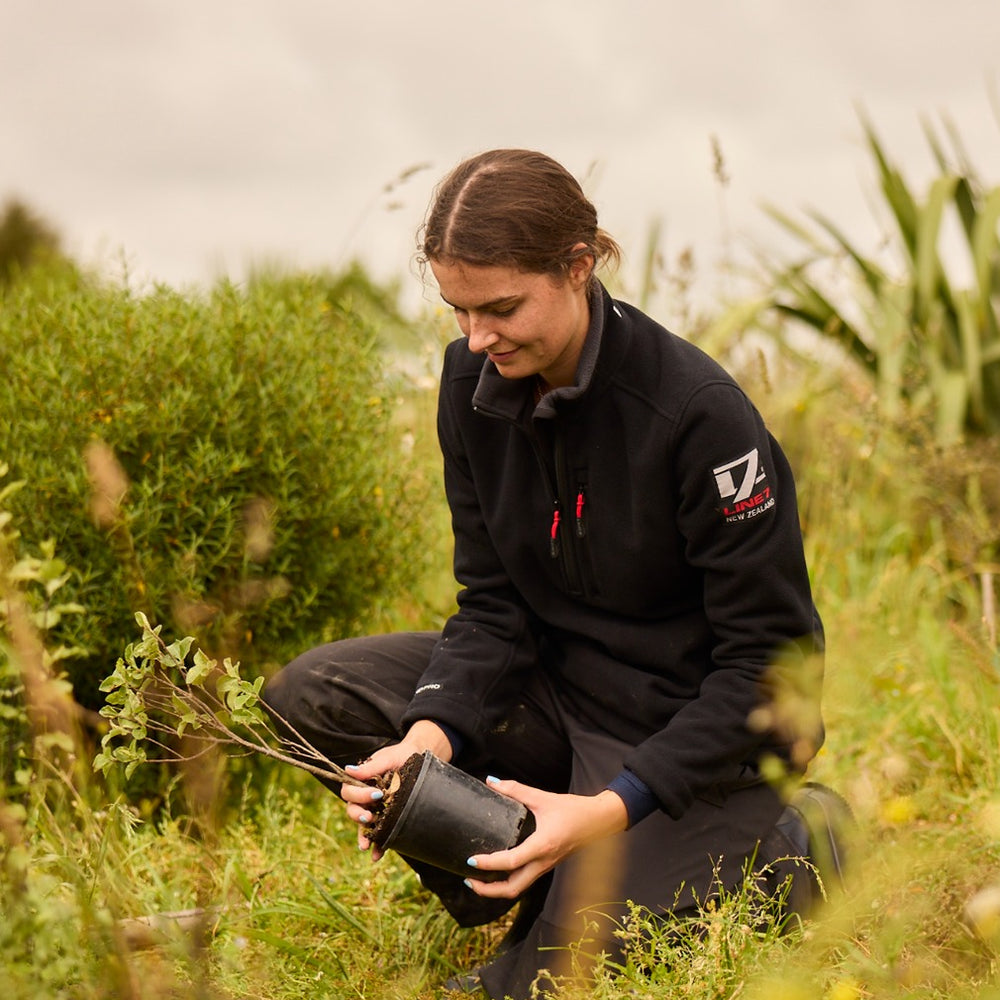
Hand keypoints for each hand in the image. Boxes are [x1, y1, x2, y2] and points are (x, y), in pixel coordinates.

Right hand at [340, 720, 453, 859]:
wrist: (421, 760)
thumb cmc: (402, 755)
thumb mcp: (388, 758)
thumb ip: (370, 767)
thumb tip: (348, 770)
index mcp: (361, 782)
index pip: (349, 792)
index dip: (359, 795)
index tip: (376, 794)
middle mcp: (365, 797)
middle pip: (352, 810)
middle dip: (358, 816)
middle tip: (369, 818)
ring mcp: (376, 809)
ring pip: (363, 825)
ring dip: (363, 836)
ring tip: (366, 846)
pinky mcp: (387, 818)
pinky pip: (379, 834)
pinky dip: (377, 846)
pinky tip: (377, 855)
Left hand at [463, 778, 628, 898]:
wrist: (599, 821)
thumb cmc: (573, 810)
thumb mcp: (543, 798)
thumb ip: (516, 790)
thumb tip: (492, 781)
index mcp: (542, 845)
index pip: (511, 862)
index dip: (489, 864)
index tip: (471, 860)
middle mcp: (544, 861)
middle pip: (513, 888)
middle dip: (488, 890)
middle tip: (468, 879)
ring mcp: (546, 866)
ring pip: (519, 888)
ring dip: (497, 889)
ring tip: (478, 880)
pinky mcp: (547, 865)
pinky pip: (525, 881)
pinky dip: (508, 881)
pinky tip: (499, 871)